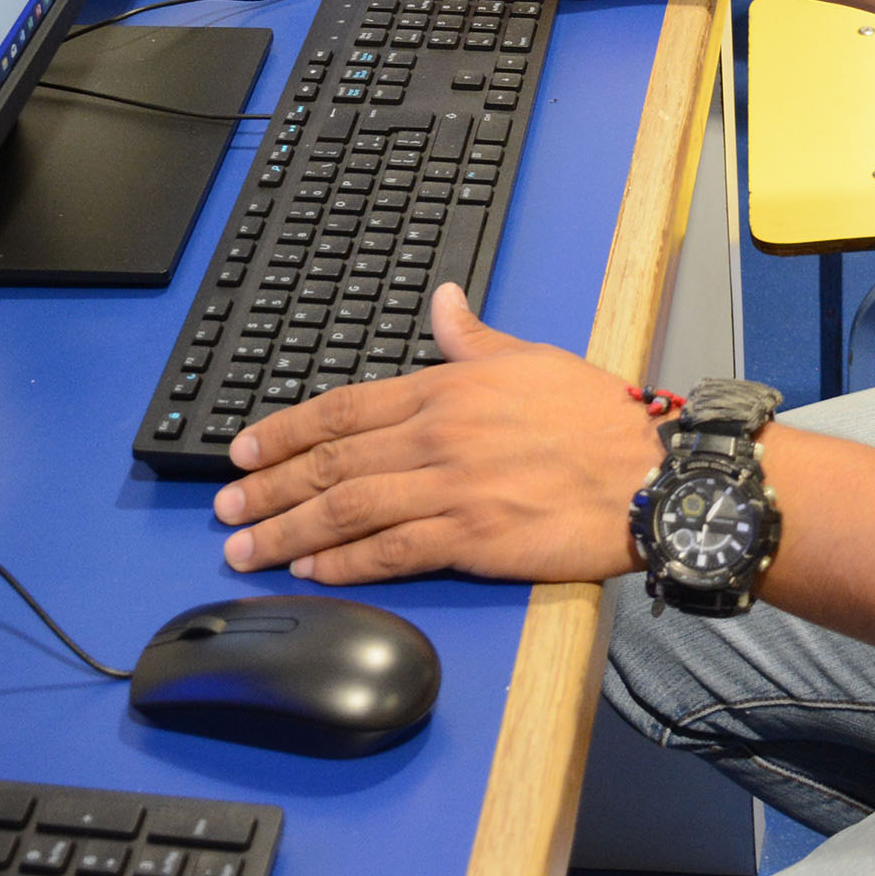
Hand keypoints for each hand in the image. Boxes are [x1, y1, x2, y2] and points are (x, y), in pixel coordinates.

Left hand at [213, 287, 664, 584]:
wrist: (648, 473)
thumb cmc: (598, 419)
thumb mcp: (531, 359)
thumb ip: (474, 338)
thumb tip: (443, 302)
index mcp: (446, 390)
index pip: (343, 410)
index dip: (285, 431)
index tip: (244, 450)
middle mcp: (437, 437)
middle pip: (331, 463)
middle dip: (269, 487)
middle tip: (226, 506)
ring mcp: (451, 489)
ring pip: (347, 510)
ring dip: (288, 532)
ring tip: (246, 549)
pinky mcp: (471, 539)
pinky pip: (390, 553)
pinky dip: (345, 565)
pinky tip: (313, 572)